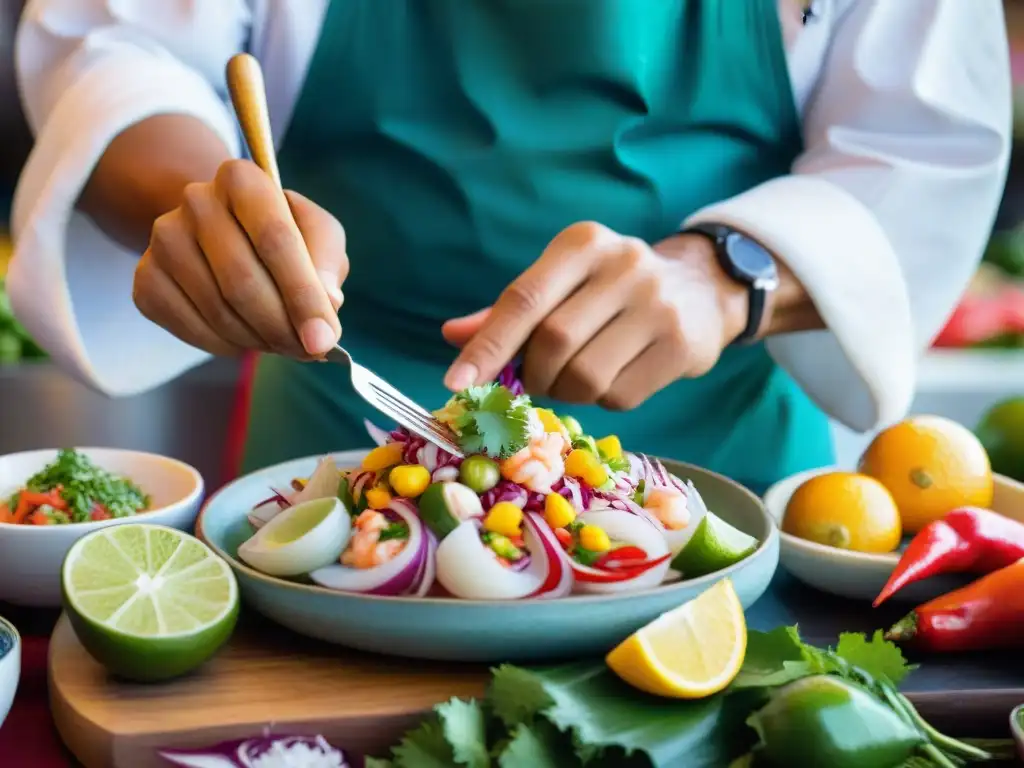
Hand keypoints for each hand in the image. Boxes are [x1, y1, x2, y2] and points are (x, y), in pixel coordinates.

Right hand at [132, 159, 346, 357]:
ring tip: (282, 343)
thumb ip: (327, 261)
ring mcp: (164, 239)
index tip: (324, 339)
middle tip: (307, 351)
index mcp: (242, 178)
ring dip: (258, 340)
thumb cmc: (283, 234)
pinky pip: (191, 329)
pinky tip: (246, 339)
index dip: (303, 296)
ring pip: (218, 310)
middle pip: (242, 281)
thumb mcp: (317, 234)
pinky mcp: (146, 278)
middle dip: (281, 328)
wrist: (224, 232)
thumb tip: (329, 302)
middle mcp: (195, 200)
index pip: (275, 240)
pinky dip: (228, 346)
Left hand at [443, 222, 749, 409]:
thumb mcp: (563, 282)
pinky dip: (603, 400)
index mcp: (583, 244)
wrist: (703, 288)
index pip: (523, 299)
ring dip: (567, 391)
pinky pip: (620, 396)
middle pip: (552, 342)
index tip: (457, 383)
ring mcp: (658, 305)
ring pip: (586, 376)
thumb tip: (453, 336)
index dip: (488, 345)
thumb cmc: (612, 289)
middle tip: (536, 380)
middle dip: (533, 374)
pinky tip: (613, 379)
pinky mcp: (682, 345)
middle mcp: (623, 266)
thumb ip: (510, 311)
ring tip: (575, 377)